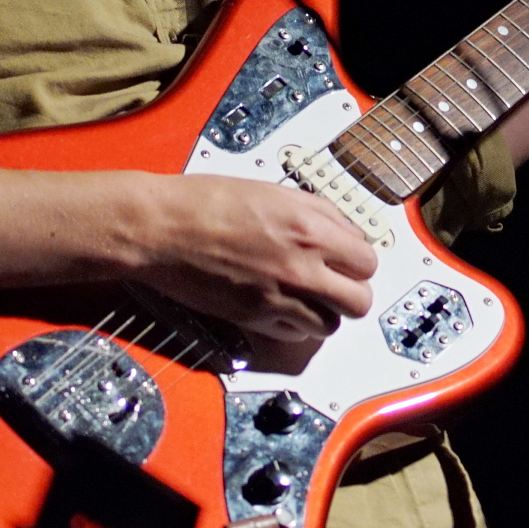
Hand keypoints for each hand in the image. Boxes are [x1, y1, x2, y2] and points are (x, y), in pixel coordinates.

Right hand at [132, 174, 377, 342]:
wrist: (162, 228)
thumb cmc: (208, 202)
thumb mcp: (275, 192)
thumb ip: (316, 213)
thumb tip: (342, 231)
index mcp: (310, 227)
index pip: (366, 260)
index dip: (358, 261)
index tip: (347, 260)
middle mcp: (301, 265)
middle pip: (359, 300)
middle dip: (351, 292)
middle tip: (336, 284)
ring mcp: (278, 296)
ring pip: (331, 325)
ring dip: (325, 313)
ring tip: (309, 299)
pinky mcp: (254, 317)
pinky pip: (296, 335)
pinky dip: (296, 327)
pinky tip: (284, 308)